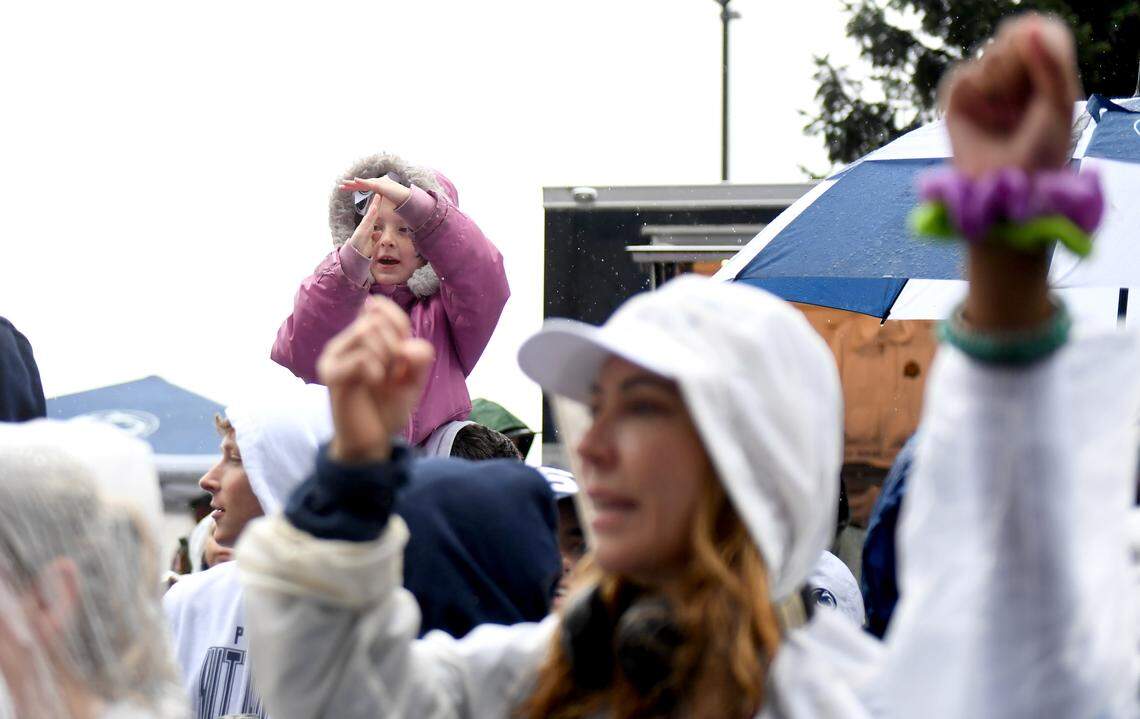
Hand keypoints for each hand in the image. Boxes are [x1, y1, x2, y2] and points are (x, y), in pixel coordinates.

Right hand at [317, 297, 434, 462]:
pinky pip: (360, 357)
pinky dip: (376, 369)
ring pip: (365, 331)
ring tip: (384, 379)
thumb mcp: (414, 380)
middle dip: (395, 345)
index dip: (400, 326)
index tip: (402, 356)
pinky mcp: (331, 374)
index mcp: (362, 338)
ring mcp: (334, 357)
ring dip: (386, 356)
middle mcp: (345, 342)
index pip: (381, 308)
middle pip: (375, 319)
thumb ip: (420, 358)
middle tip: (394, 373)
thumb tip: (409, 345)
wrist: (372, 440)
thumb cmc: (388, 407)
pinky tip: (376, 383)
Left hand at [339, 175, 412, 208]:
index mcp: (376, 186)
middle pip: (360, 184)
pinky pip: (369, 183)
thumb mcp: (386, 200)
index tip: (345, 188)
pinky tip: (355, 180)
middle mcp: (376, 183)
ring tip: (343, 183)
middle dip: (350, 185)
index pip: (362, 186)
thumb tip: (378, 206)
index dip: (353, 187)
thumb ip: (381, 201)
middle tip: (340, 185)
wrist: (405, 197)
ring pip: (362, 183)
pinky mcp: (380, 185)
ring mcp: (377, 183)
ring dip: (352, 183)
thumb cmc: (398, 199)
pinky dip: (362, 181)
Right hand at [346, 192, 383, 259]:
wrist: (355, 255)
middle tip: (380, 191)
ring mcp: (364, 226)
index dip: (379, 206)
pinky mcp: (362, 229)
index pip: (375, 214)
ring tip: (378, 195)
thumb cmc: (363, 248)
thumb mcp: (372, 241)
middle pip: (373, 211)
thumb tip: (379, 232)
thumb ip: (375, 235)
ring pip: (370, 214)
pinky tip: (375, 208)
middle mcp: (366, 224)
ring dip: (374, 204)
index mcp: (369, 226)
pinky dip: (371, 214)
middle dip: (376, 201)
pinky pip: (367, 221)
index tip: (383, 198)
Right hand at [942, 15, 1078, 331]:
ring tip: (1002, 111)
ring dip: (995, 79)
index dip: (1034, 35)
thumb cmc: (1041, 155)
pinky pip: (960, 76)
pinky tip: (981, 112)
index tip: (1035, 53)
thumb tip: (1030, 26)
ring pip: (985, 56)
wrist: (1004, 191)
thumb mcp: (1058, 105)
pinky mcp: (958, 107)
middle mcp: (1016, 81)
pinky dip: (972, 89)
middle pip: (1009, 38)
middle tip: (1020, 93)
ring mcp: (987, 93)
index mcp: (1046, 78)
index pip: (1039, 30)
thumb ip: (1051, 64)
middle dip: (1015, 61)